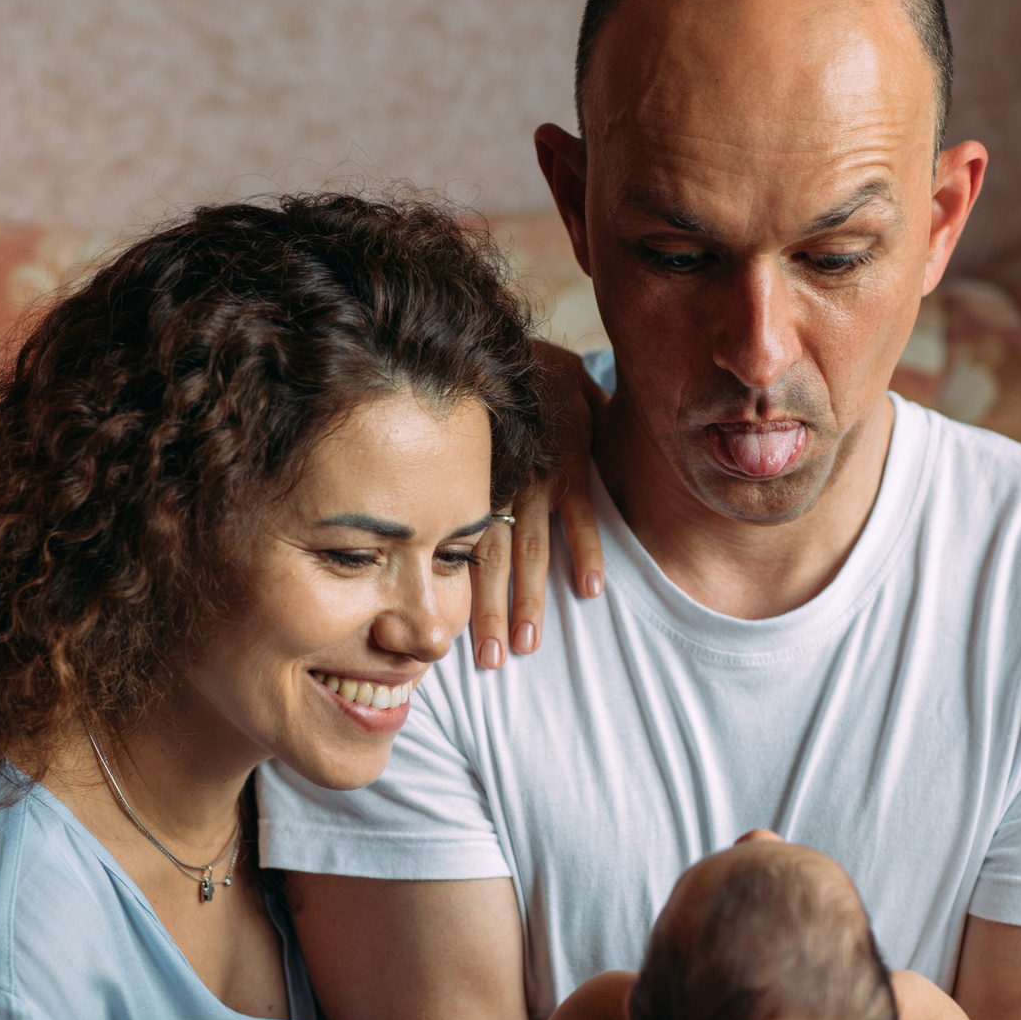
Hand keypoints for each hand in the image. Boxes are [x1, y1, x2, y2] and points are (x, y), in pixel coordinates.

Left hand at [470, 341, 605, 668]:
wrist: (536, 359)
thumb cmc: (499, 413)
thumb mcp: (470, 449)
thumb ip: (461, 495)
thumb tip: (431, 545)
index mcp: (474, 491)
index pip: (466, 555)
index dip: (467, 600)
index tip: (463, 644)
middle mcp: (500, 489)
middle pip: (494, 562)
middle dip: (492, 613)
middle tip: (491, 661)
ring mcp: (537, 479)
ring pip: (532, 548)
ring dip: (531, 598)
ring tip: (529, 644)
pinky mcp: (572, 463)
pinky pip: (580, 513)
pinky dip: (585, 549)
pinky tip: (589, 591)